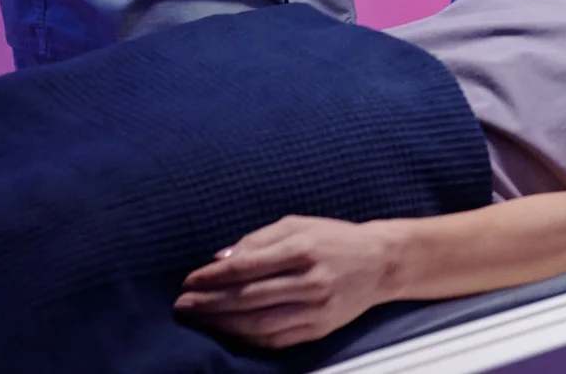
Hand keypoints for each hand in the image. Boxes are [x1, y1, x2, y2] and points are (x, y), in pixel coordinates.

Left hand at [174, 215, 400, 348]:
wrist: (382, 262)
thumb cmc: (335, 238)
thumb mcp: (299, 225)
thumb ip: (259, 240)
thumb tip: (219, 260)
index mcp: (304, 249)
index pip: (248, 267)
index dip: (213, 277)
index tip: (188, 280)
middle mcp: (311, 281)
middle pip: (249, 299)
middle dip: (209, 304)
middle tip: (182, 305)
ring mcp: (317, 309)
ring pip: (259, 325)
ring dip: (222, 325)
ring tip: (198, 320)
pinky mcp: (320, 329)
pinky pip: (275, 340)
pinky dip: (247, 338)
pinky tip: (228, 332)